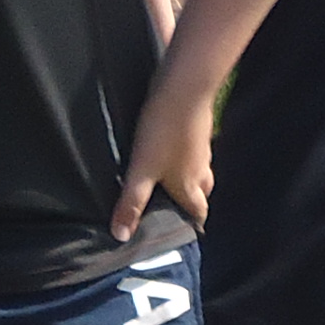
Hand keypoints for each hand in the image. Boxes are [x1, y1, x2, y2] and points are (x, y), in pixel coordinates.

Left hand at [115, 87, 214, 239]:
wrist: (185, 88)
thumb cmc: (164, 132)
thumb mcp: (141, 171)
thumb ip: (132, 203)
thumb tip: (121, 236)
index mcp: (189, 186)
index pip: (198, 214)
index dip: (192, 224)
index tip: (185, 231)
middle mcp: (201, 170)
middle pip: (201, 193)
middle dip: (192, 201)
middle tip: (174, 204)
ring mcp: (202, 148)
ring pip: (200, 170)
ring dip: (189, 177)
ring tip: (169, 177)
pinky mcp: (199, 127)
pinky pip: (195, 149)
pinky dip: (186, 154)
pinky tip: (171, 146)